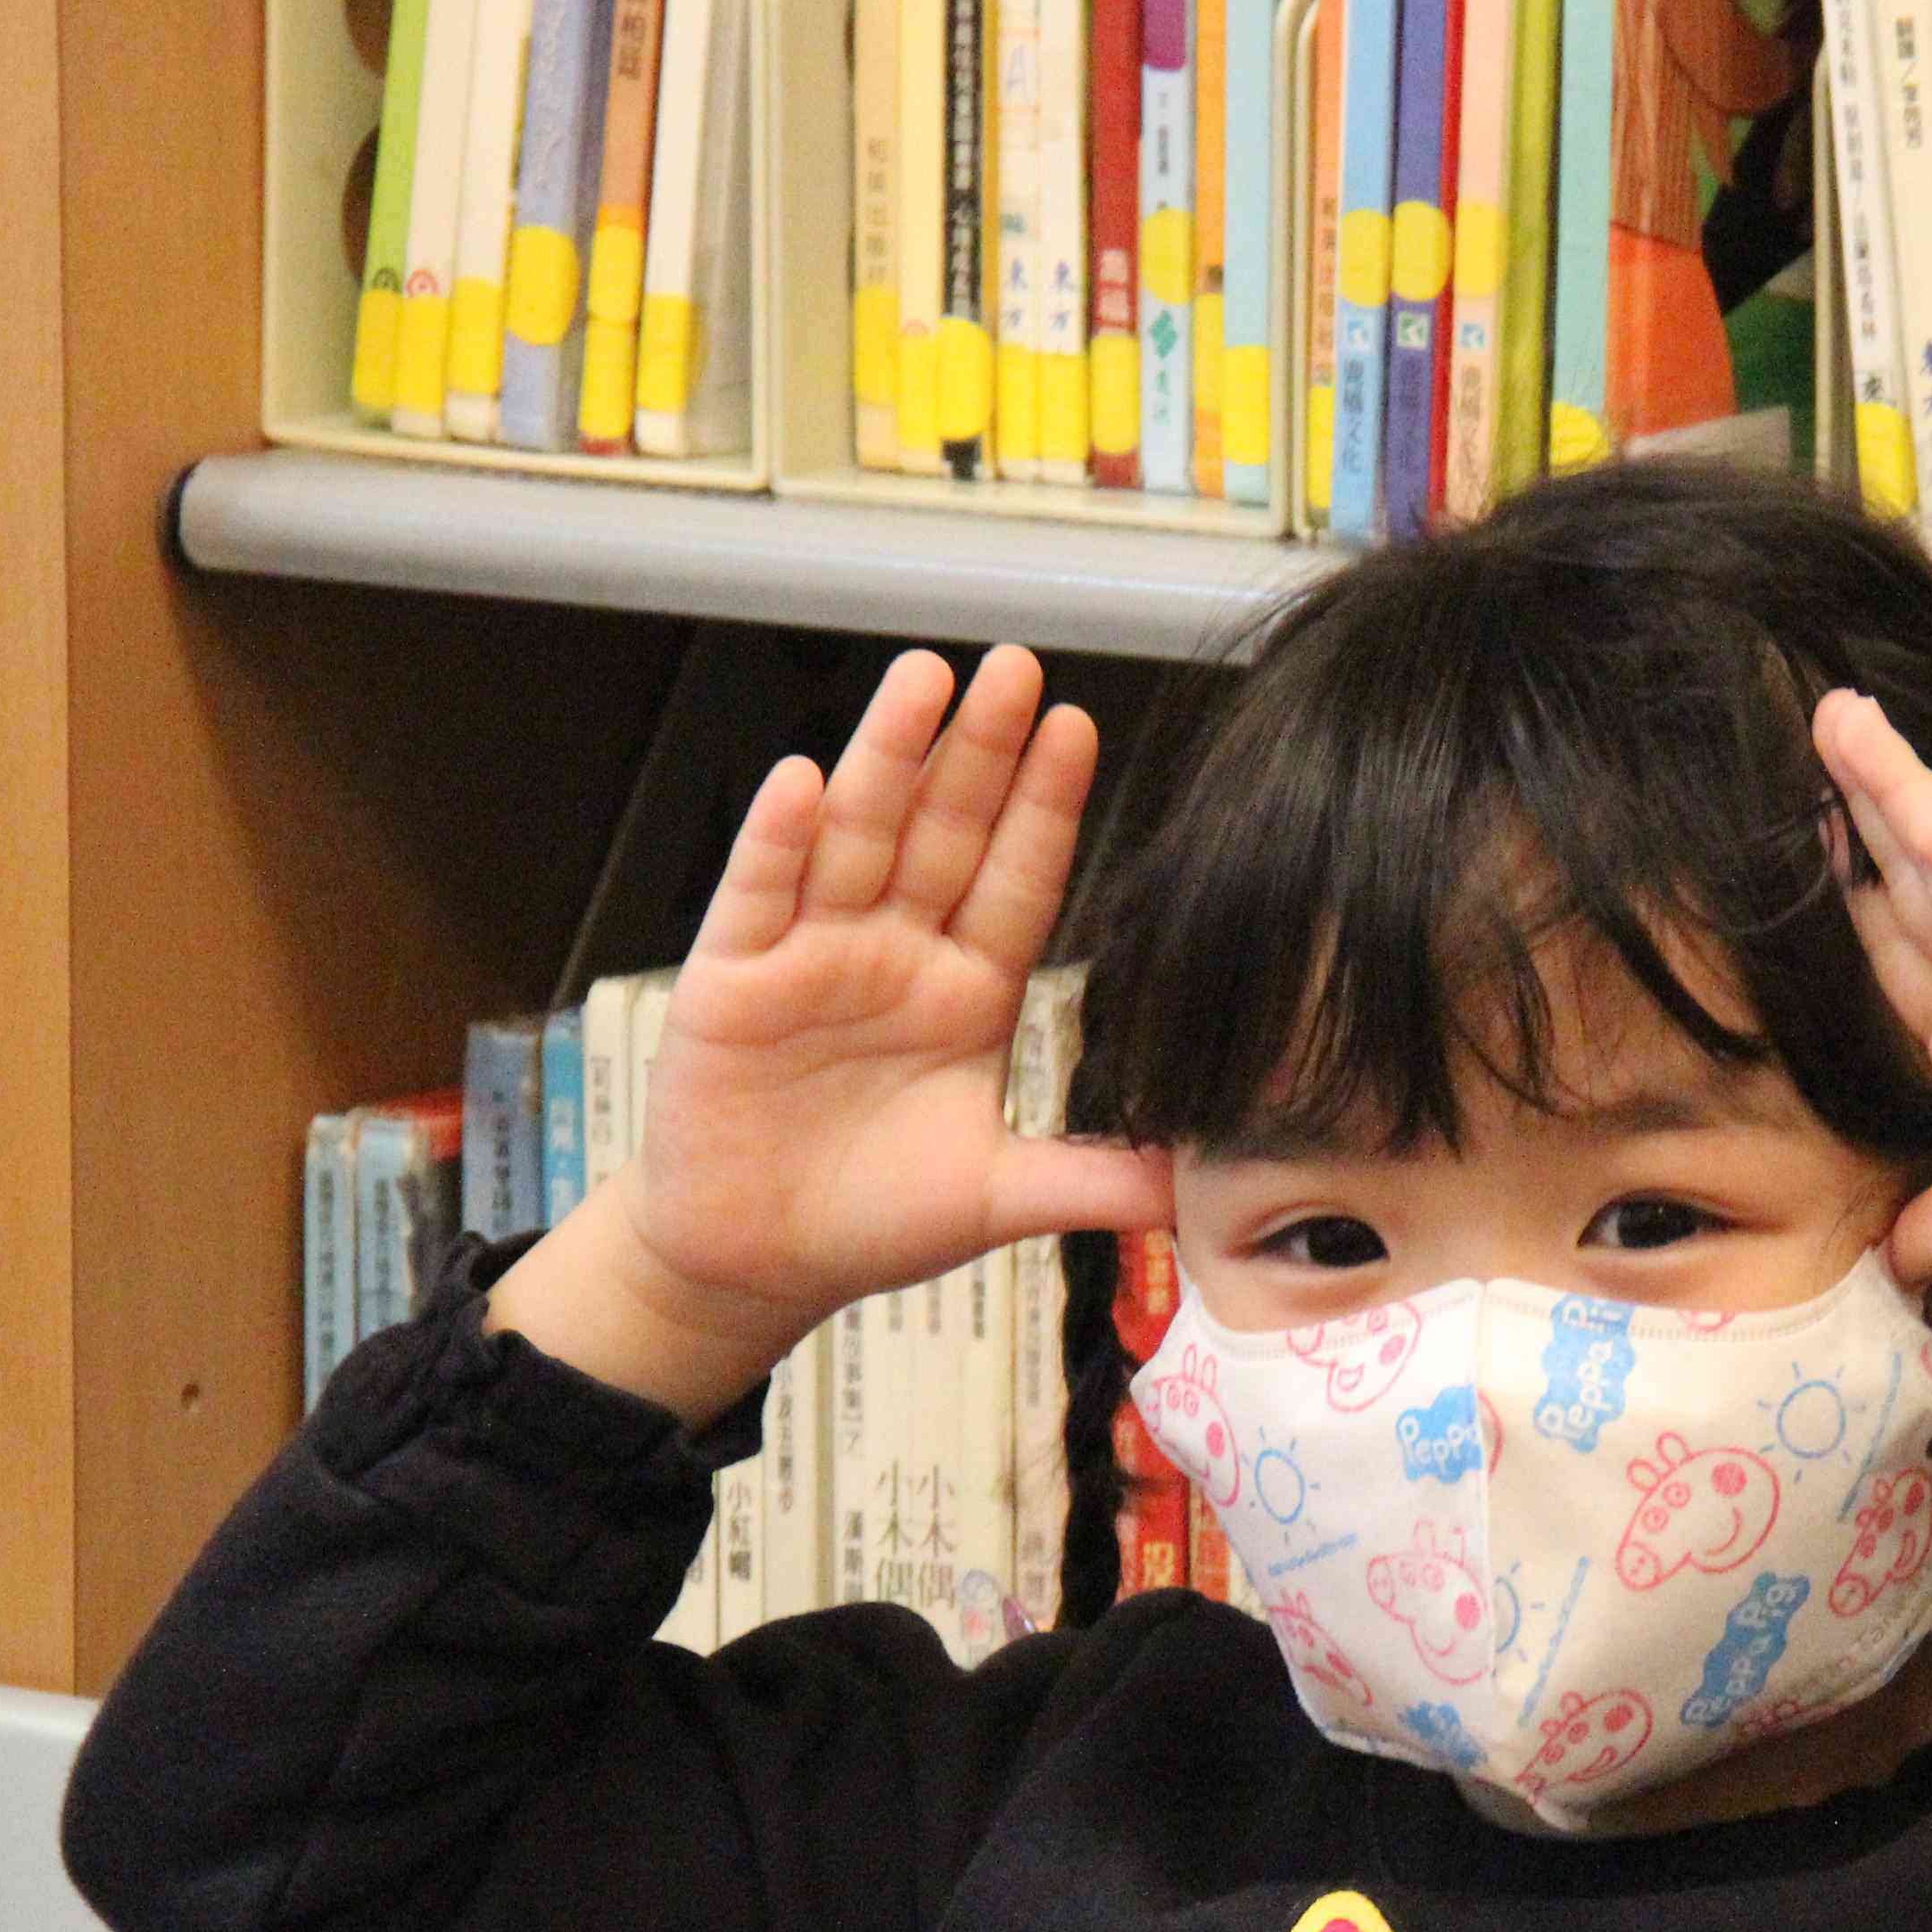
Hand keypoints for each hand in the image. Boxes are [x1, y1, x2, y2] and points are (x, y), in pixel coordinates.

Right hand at [490, 647, 1170, 1419]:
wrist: (752, 1264)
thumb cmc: (870, 1221)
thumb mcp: (996, 1197)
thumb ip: (1092, 1179)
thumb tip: (1198, 1184)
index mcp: (967, 994)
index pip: (1017, 882)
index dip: (1046, 808)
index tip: (1081, 730)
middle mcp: (895, 955)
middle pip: (944, 834)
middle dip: (980, 752)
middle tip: (1016, 668)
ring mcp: (812, 956)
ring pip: (857, 838)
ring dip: (888, 758)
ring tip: (924, 680)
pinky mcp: (732, 978)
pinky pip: (759, 896)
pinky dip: (779, 841)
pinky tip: (803, 781)